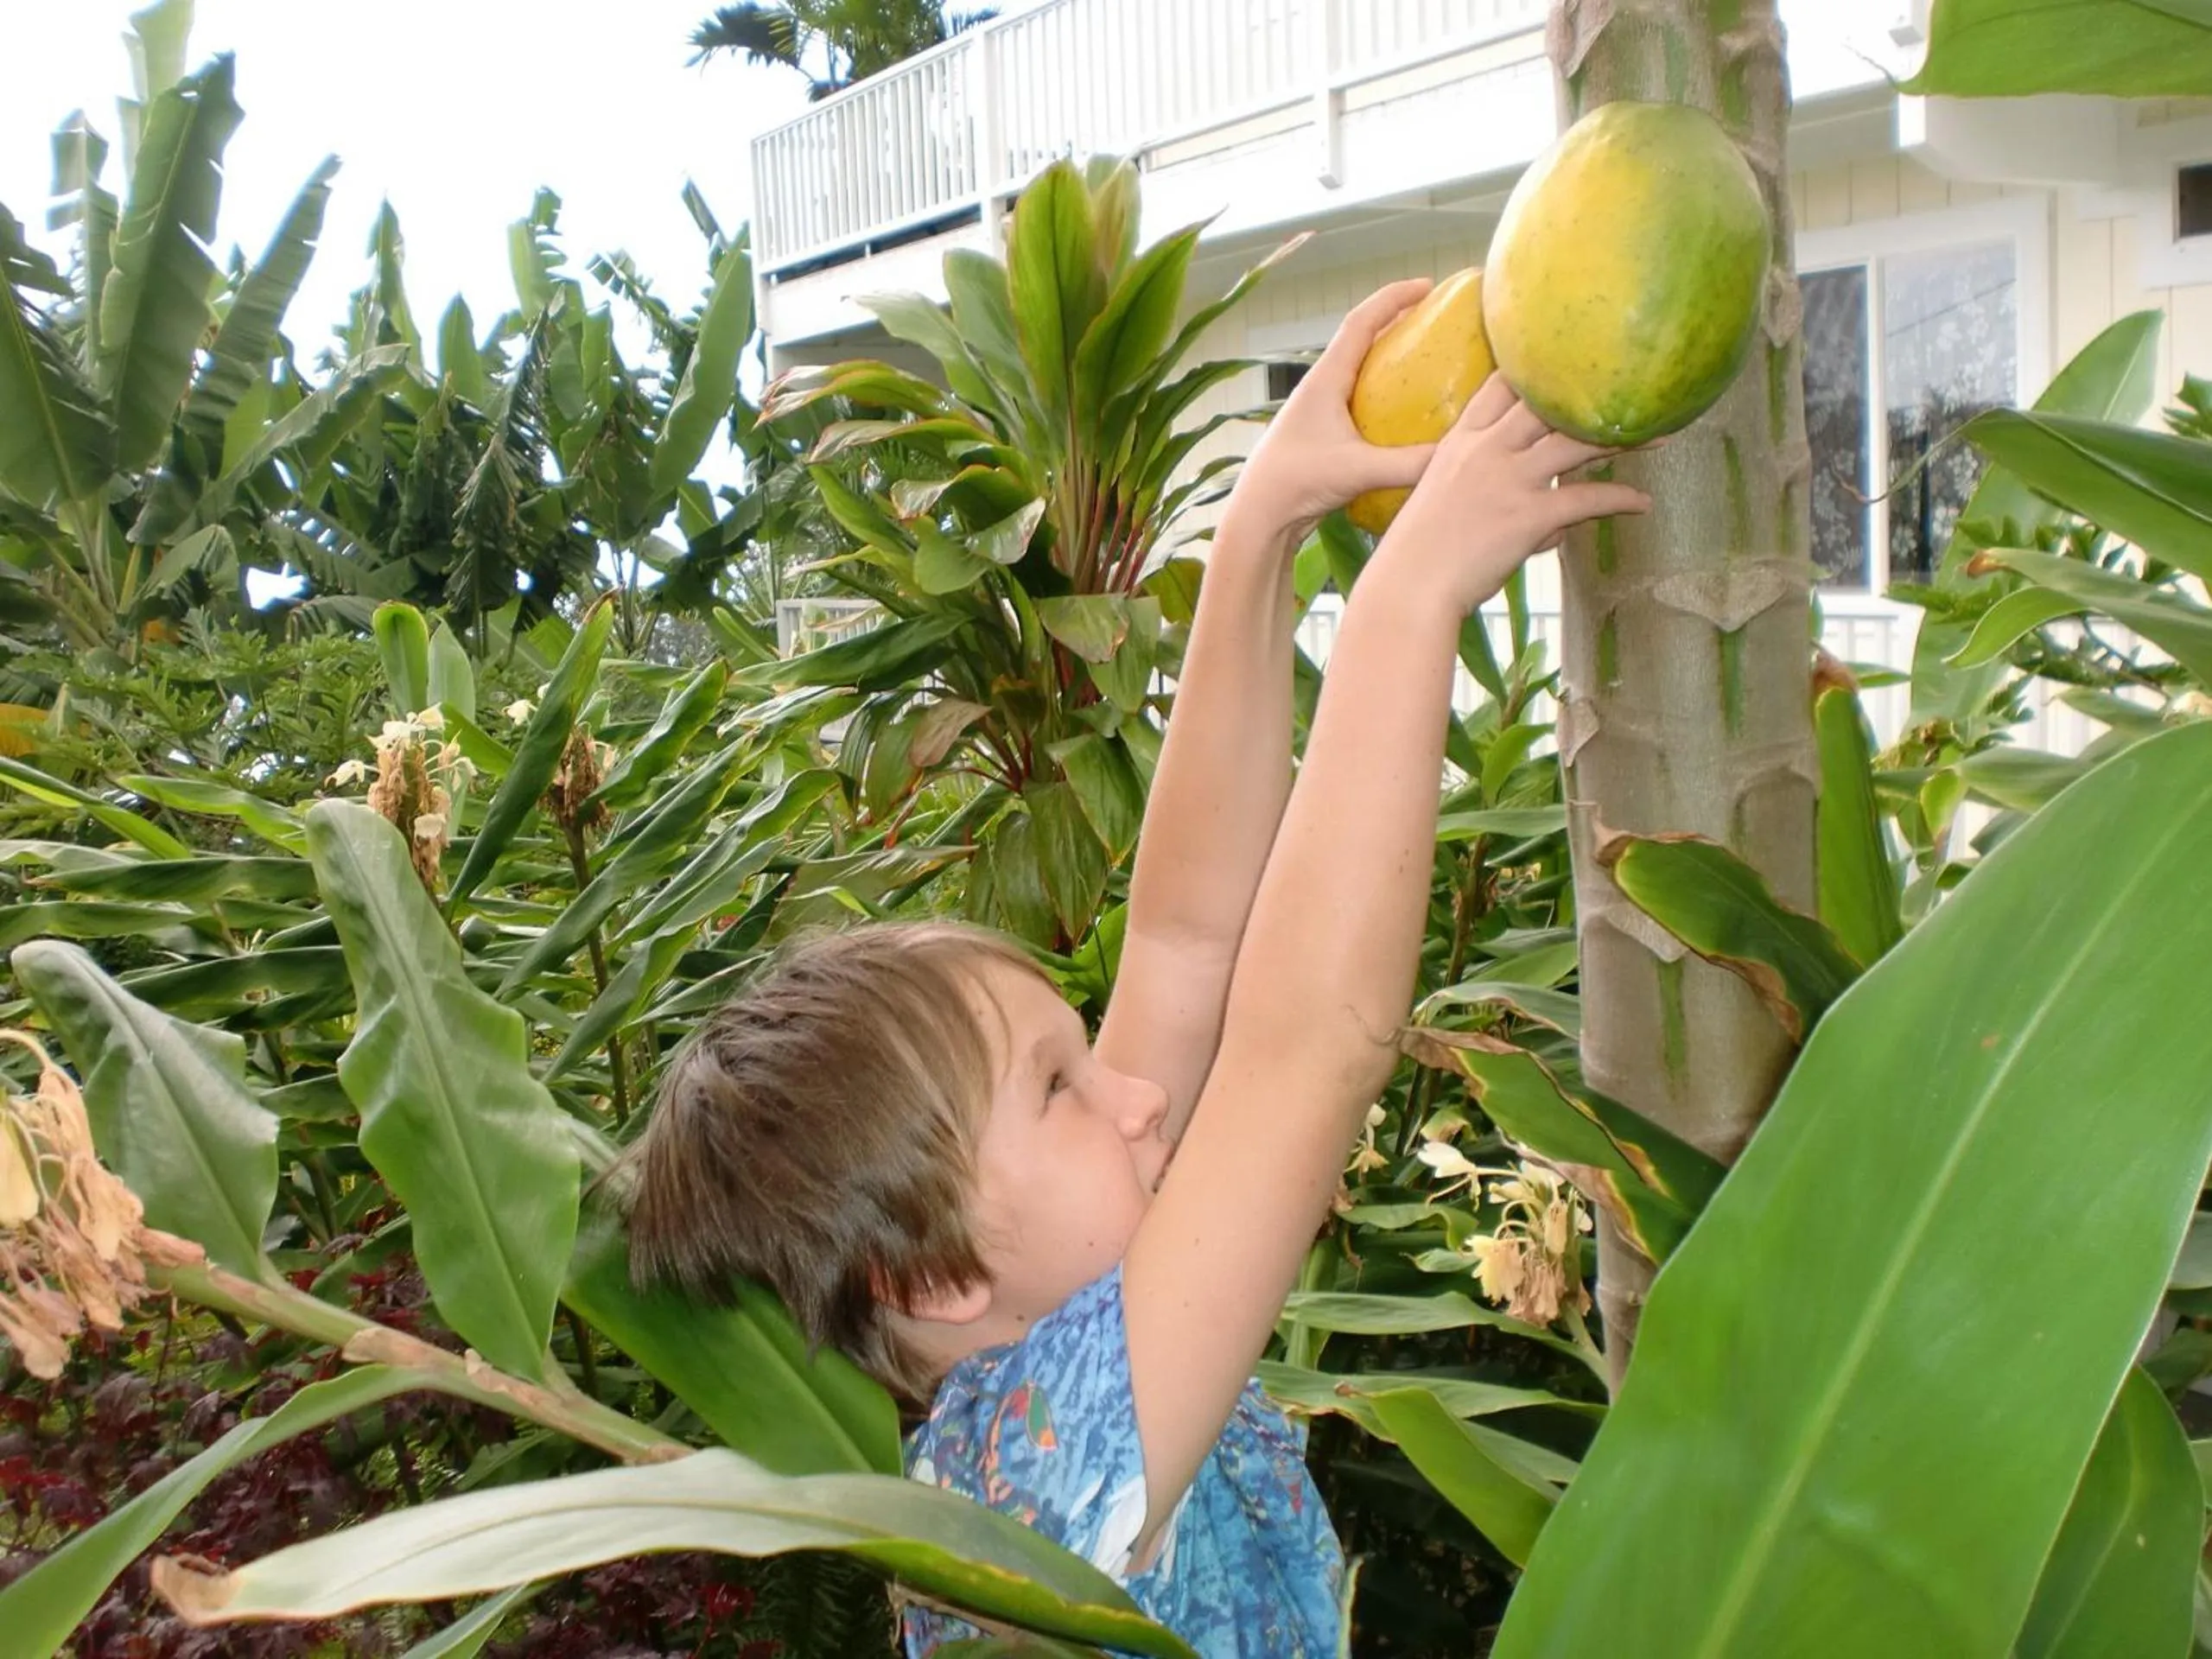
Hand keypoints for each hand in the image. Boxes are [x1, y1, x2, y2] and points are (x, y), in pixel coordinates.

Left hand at [1226, 279, 1444, 545]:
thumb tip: (1457, 451)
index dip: (1393, 298)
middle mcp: (1320, 388)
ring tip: (1427, 358)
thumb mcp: (1357, 470)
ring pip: (1359, 370)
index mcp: (1324, 380)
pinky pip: (1360, 399)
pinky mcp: (1324, 435)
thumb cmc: (1295, 484)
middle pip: (1361, 339)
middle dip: (1396, 321)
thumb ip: (1409, 463)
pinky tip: (1406, 411)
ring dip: (1389, 357)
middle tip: (1434, 317)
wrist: (1258, 517)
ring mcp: (1320, 411)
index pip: (1361, 322)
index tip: (1426, 285)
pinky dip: (1385, 393)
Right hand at [1372, 373, 1651, 615]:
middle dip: (1590, 390)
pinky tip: (1642, 504)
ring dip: (1623, 439)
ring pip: (1576, 442)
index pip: (1502, 385)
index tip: (1567, 357)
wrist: (1411, 587)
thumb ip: (1503, 500)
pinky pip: (1587, 498)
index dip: (1536, 367)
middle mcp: (1487, 449)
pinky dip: (1620, 500)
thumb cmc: (1420, 553)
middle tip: (1631, 382)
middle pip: (1547, 402)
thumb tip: (1558, 524)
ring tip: (1659, 435)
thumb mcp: (1447, 503)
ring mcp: (1510, 480)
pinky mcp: (1529, 515)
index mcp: (1461, 441)